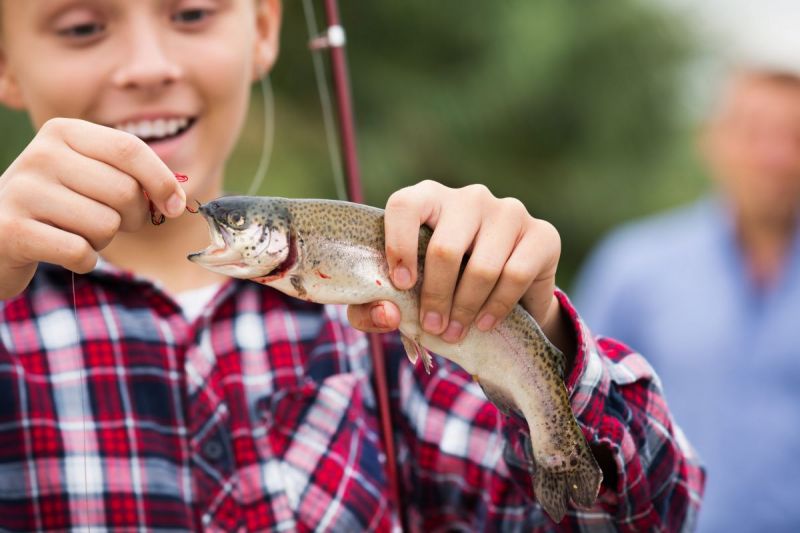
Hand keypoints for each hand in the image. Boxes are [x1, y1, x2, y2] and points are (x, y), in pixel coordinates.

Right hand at [0, 118, 185, 299]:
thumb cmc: (59, 206)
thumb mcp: (91, 178)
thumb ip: (134, 179)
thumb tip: (177, 200)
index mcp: (63, 132)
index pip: (129, 148)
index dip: (162, 180)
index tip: (176, 206)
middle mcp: (40, 154)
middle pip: (124, 191)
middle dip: (133, 217)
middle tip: (113, 223)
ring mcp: (22, 191)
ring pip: (106, 224)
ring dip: (103, 240)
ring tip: (76, 233)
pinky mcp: (12, 231)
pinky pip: (80, 252)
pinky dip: (84, 260)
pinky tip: (63, 252)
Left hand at [348, 180, 571, 357]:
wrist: (508, 287)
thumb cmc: (444, 283)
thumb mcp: (407, 291)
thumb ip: (380, 303)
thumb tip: (387, 314)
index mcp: (429, 198)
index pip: (405, 206)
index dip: (398, 246)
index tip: (400, 285)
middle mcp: (469, 197)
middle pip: (445, 248)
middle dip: (435, 296)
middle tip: (433, 327)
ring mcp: (509, 211)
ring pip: (482, 266)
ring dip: (465, 308)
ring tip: (455, 332)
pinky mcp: (542, 233)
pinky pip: (516, 275)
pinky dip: (497, 306)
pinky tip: (483, 323)